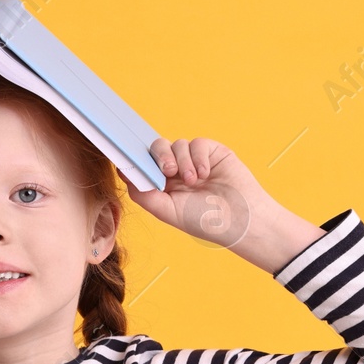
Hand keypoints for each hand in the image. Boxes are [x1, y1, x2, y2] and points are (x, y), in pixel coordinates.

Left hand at [124, 138, 325, 271]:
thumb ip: (143, 194)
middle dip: (160, 157)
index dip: (136, 158)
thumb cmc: (203, 220)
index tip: (127, 154)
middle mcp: (176, 170)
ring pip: (177, 144)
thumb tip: (124, 173)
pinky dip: (199, 157)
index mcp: (162, 184)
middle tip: (168, 172)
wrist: (239, 219)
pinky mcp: (211, 152)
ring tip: (195, 181)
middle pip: (157, 149)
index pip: (144, 164)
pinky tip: (206, 174)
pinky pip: (197, 143)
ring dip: (183, 161)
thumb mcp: (167, 211)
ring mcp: (193, 160)